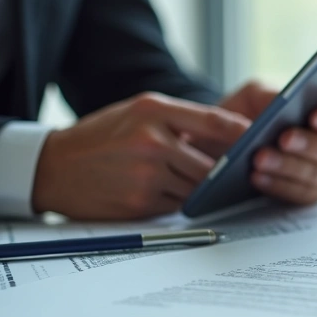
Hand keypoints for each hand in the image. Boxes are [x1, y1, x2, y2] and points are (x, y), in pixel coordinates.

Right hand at [32, 93, 249, 218]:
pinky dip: (182, 201)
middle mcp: (152, 141)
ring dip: (205, 188)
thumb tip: (234, 131)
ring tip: (209, 184)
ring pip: (199, 187)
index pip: (215, 121)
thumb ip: (183, 119)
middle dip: (228, 170)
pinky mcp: (141, 203)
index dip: (244, 133)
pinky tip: (174, 192)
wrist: (52, 167)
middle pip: (213, 163)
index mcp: (153, 111)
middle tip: (245, 171)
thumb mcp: (138, 111)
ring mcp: (146, 175)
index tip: (263, 138)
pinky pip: (179, 205)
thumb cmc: (101, 136)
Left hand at [218, 81, 316, 204]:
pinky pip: (298, 195)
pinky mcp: (304, 196)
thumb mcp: (252, 96)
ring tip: (260, 158)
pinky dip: (277, 185)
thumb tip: (264, 113)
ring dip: (289, 166)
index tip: (315, 117)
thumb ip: (263, 96)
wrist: (229, 144)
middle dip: (311, 145)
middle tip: (284, 138)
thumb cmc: (250, 114)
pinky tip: (257, 176)